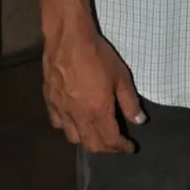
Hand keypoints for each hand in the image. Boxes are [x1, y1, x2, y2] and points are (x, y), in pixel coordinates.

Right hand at [42, 29, 145, 153]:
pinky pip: (58, 123)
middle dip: (106, 149)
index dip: (121, 147)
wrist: (68, 40)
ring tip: (97, 135)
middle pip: (91, 144)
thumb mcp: (121, 76)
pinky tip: (75, 121)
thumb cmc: (98, 56)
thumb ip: (130, 101)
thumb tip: (139, 121)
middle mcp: (78, 117)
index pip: (110, 140)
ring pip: (73, 138)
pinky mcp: (50, 102)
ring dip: (87, 141)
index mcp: (98, 112)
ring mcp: (61, 111)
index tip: (130, 148)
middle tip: (116, 145)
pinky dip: (69, 128)